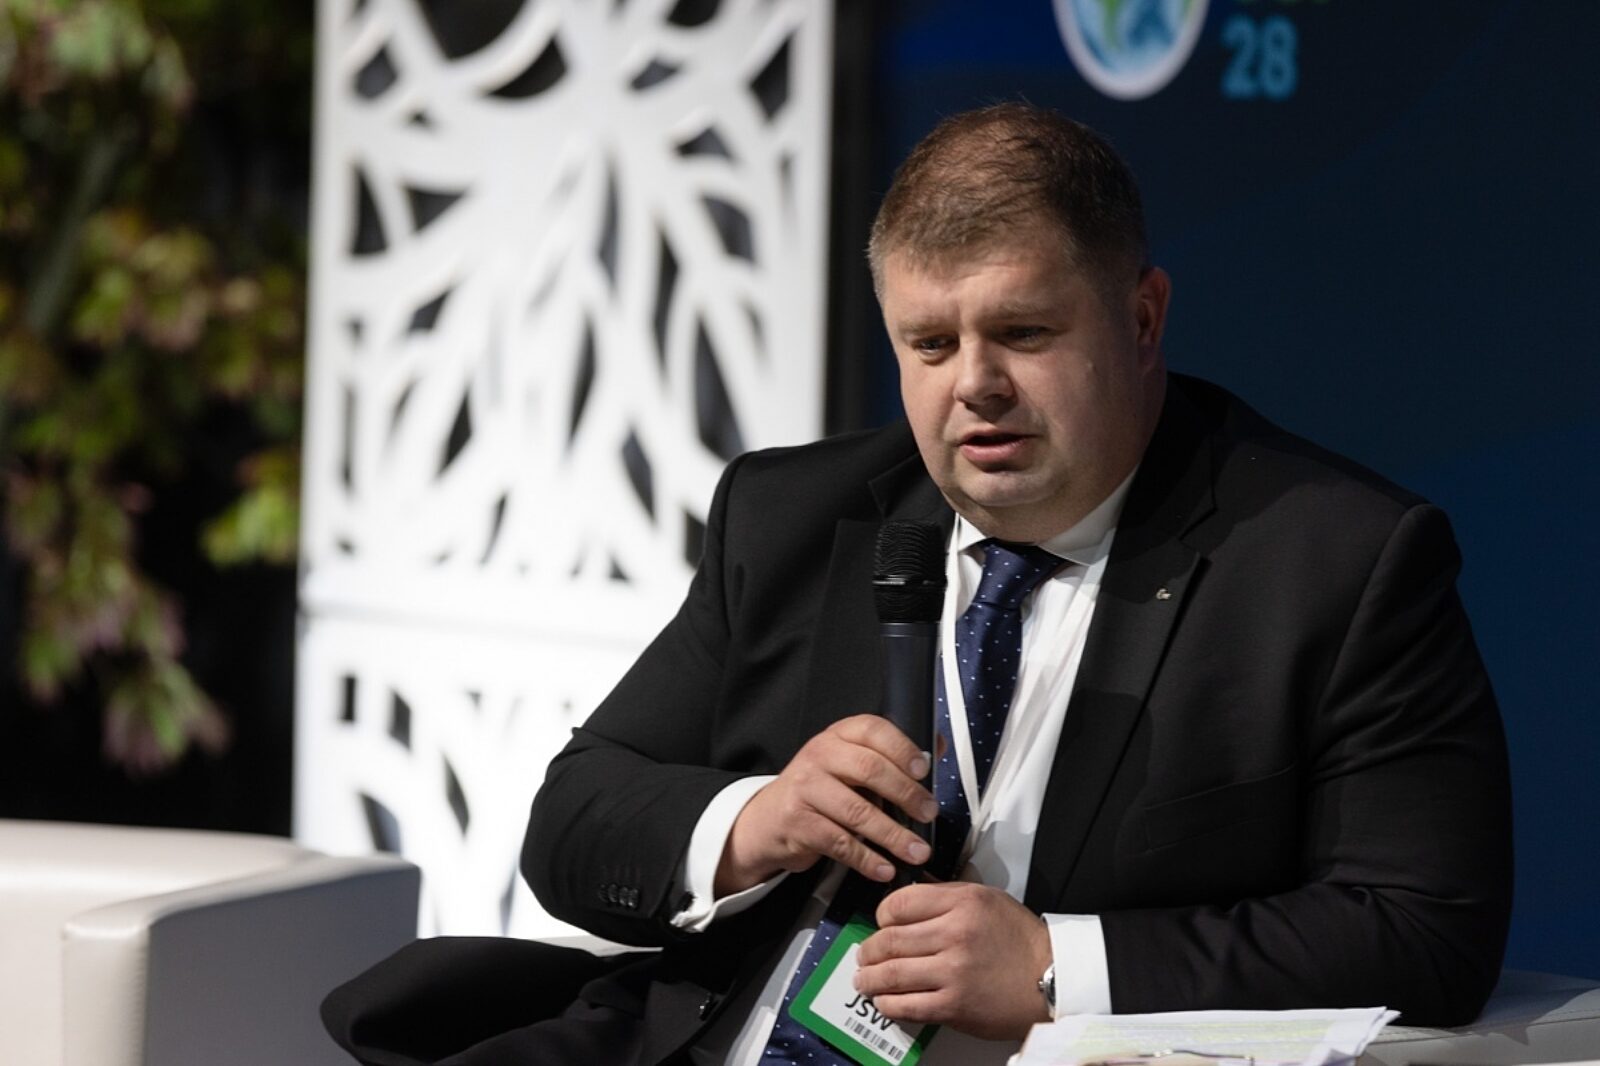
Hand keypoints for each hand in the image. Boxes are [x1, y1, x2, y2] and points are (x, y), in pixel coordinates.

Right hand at [715, 715, 935, 895]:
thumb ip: (891, 756)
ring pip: (857, 811)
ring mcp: (805, 788)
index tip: (924, 770)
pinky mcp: (798, 822)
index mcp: (839, 735)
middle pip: (869, 769)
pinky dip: (867, 859)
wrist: (769, 819)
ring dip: (893, 835)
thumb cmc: (820, 790)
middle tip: (929, 814)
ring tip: (916, 851)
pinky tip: (884, 868)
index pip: (873, 730)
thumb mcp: (850, 764)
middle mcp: (819, 755)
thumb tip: (937, 748)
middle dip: (906, 794)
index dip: (902, 748)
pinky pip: (840, 843)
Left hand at [853, 881, 1051, 1039]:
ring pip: (892, 974)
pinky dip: (888, 1004)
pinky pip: (907, 1006)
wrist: (1052, 978)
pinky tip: (885, 1002)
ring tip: (865, 981)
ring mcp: (954, 972)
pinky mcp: (955, 1006)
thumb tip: (909, 895)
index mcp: (963, 903)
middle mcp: (956, 934)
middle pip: (890, 940)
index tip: (881, 924)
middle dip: (869, 951)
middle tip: (865, 956)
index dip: (882, 915)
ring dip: (869, 980)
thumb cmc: (1020, 939)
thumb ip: (946, 894)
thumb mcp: (987, 898)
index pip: (899, 904)